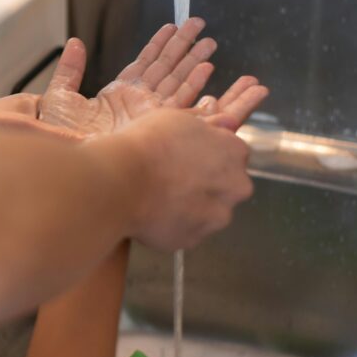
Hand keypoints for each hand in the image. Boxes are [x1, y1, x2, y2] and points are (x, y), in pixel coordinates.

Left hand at [39, 19, 267, 135]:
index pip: (144, 62)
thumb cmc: (60, 138)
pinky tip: (206, 70)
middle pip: (166, 67)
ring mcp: (150, 114)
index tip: (173, 27)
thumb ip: (69, 70)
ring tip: (209, 42)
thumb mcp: (59, 97)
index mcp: (117, 94)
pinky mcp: (159, 126)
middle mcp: (137, 102)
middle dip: (184, 46)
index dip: (159, 43)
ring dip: (194, 60)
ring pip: (178, 80)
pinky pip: (182, 102)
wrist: (71, 163)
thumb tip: (75, 44)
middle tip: (199, 25)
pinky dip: (195, 85)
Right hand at [99, 109, 255, 251]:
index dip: (208, 153)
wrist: (120, 182)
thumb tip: (227, 122)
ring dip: (192, 205)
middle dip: (207, 182)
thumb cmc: (146, 143)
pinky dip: (175, 223)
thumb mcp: (177, 117)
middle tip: (174, 176)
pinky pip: (188, 230)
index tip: (187, 154)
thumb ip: (207, 122)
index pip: (233, 153)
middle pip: (227, 185)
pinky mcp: (194, 240)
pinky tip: (153, 212)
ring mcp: (217, 217)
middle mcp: (236, 187)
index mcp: (235, 152)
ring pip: (209, 211)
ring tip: (159, 196)